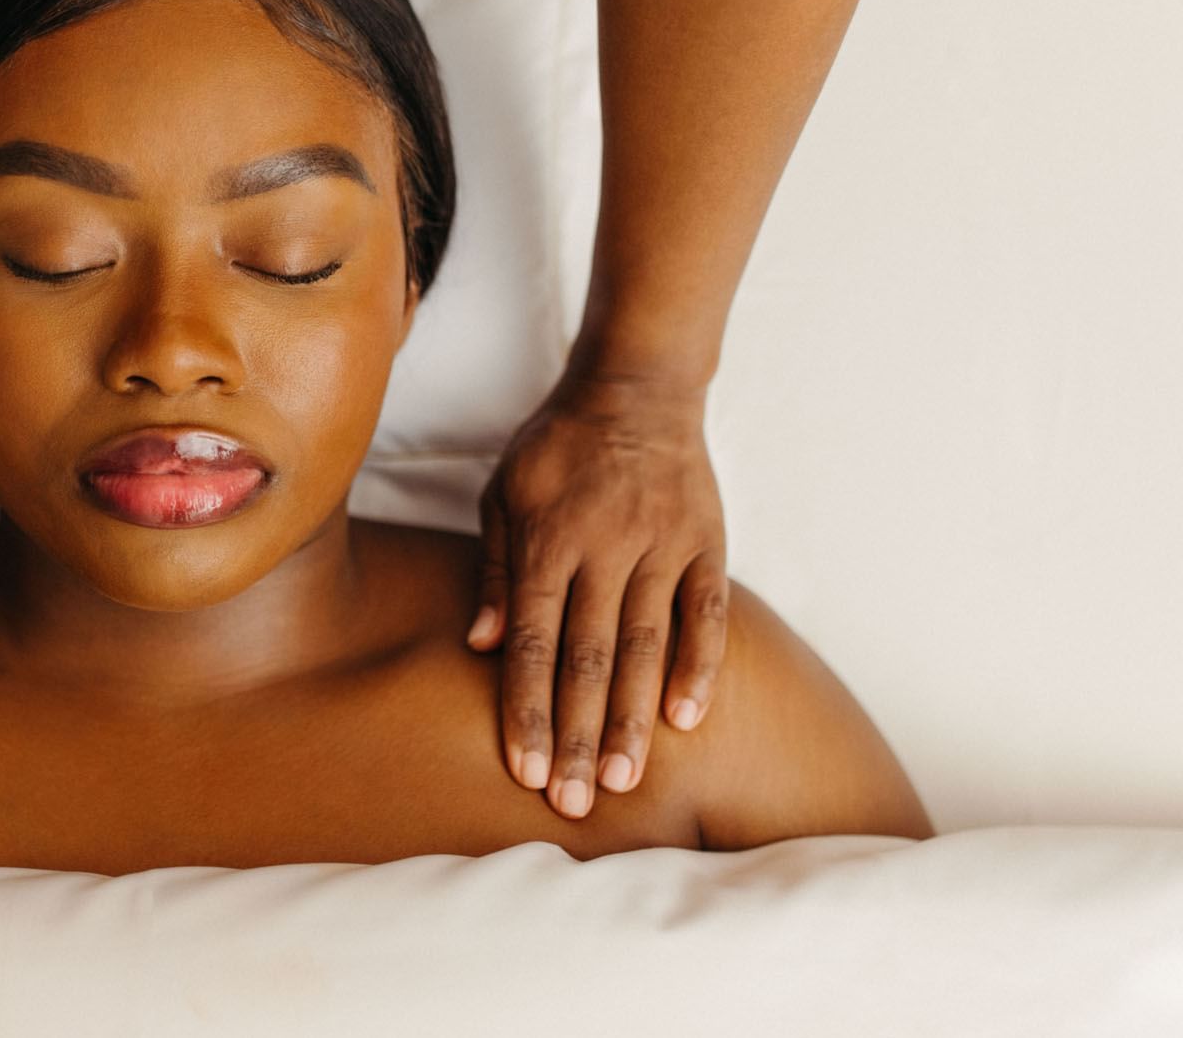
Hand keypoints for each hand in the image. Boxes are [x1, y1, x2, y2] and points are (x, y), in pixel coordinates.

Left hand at [471, 370, 727, 819]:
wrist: (635, 387)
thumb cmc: (555, 448)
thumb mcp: (503, 495)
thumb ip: (496, 571)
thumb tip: (483, 644)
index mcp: (548, 542)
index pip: (534, 644)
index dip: (528, 710)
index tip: (522, 770)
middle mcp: (605, 550)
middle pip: (588, 658)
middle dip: (575, 735)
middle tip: (570, 801)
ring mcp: (661, 547)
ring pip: (646, 647)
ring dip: (632, 718)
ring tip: (620, 779)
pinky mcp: (707, 543)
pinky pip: (706, 613)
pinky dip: (699, 666)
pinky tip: (687, 720)